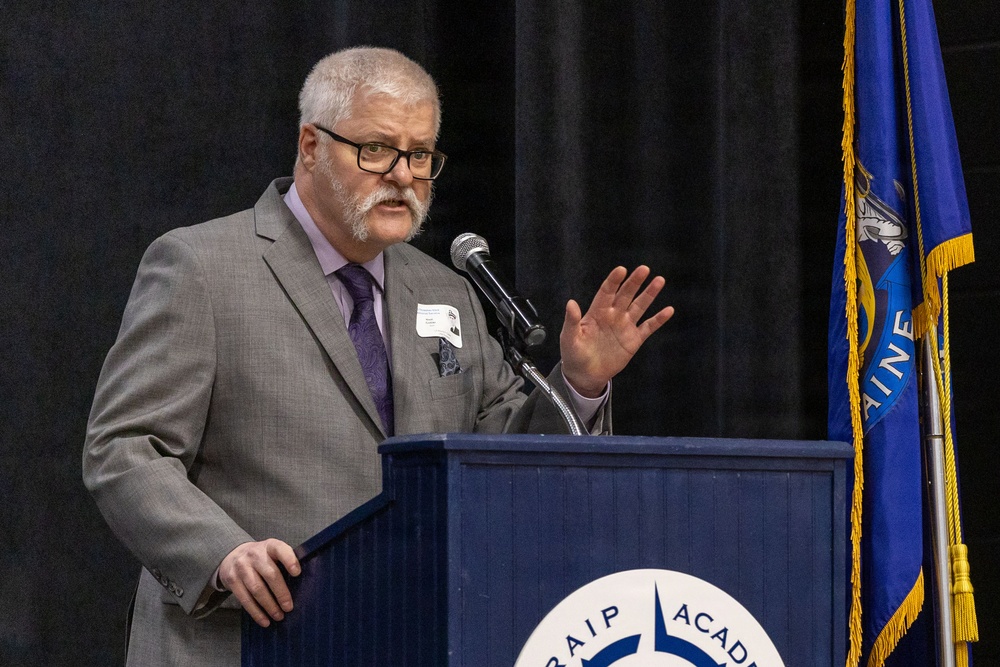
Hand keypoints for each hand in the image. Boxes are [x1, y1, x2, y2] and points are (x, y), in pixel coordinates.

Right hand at [218, 539, 300, 626]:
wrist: (232, 555)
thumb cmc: (260, 557)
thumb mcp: (271, 552)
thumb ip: (284, 562)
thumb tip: (302, 584)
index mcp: (269, 546)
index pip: (280, 549)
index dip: (289, 560)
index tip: (297, 573)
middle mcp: (254, 555)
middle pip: (270, 574)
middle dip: (281, 593)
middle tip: (288, 607)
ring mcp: (241, 567)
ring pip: (257, 589)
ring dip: (269, 606)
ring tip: (279, 616)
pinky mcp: (232, 581)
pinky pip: (245, 599)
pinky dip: (256, 612)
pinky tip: (265, 620)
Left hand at [560, 266, 674, 396]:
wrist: (584, 374)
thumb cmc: (573, 354)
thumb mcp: (569, 338)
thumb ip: (572, 321)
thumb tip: (571, 303)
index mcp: (597, 312)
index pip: (606, 292)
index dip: (613, 281)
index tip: (621, 270)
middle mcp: (613, 315)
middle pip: (626, 295)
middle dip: (634, 282)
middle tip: (644, 269)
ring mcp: (624, 326)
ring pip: (639, 306)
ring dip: (649, 294)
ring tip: (659, 280)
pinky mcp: (634, 340)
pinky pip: (648, 327)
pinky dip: (658, 319)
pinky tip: (669, 310)